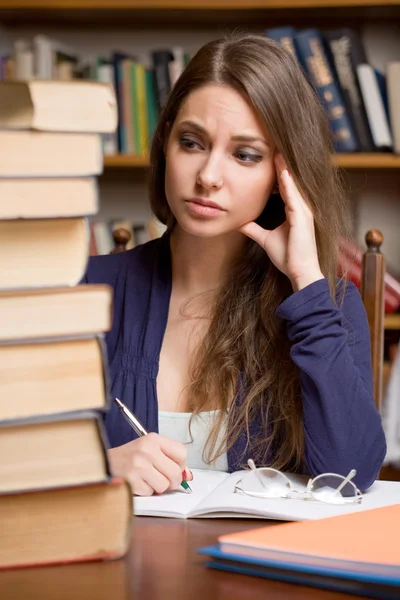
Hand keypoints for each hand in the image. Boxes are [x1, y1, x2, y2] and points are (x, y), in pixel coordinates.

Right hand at [108, 433, 192, 495]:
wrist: (101, 463)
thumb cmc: (128, 458)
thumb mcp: (148, 450)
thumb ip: (169, 460)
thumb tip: (188, 476)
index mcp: (153, 439)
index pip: (182, 453)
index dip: (180, 464)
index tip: (172, 466)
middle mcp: (146, 449)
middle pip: (176, 473)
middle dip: (171, 481)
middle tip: (160, 477)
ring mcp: (138, 465)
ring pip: (164, 485)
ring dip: (157, 487)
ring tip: (145, 478)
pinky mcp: (131, 480)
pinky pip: (150, 492)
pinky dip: (145, 491)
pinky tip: (136, 482)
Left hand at [239, 153, 323, 291]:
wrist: (300, 272)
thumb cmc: (288, 257)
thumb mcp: (265, 239)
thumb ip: (254, 229)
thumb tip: (240, 223)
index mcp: (295, 211)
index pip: (285, 187)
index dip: (278, 173)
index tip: (270, 158)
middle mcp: (301, 208)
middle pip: (291, 181)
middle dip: (283, 165)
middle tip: (273, 146)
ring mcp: (304, 211)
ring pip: (293, 184)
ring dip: (285, 168)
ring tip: (277, 152)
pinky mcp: (302, 217)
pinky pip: (294, 195)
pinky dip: (288, 182)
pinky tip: (282, 170)